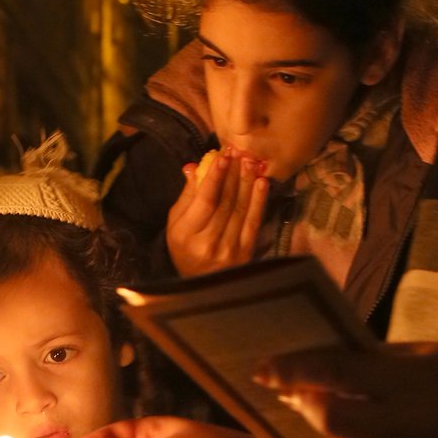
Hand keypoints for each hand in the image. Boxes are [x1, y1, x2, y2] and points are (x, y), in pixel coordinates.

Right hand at [166, 148, 267, 276]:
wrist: (203, 285)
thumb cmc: (185, 248)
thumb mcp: (176, 224)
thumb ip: (187, 196)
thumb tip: (194, 166)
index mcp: (186, 235)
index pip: (205, 200)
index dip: (215, 177)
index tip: (222, 156)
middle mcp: (208, 243)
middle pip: (225, 202)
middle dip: (233, 174)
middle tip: (239, 152)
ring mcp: (229, 249)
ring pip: (241, 209)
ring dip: (247, 182)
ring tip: (251, 161)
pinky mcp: (246, 253)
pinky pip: (254, 221)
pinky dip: (259, 200)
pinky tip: (261, 182)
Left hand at [255, 342, 437, 437]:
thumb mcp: (423, 354)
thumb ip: (370, 362)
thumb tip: (312, 367)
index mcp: (413, 380)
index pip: (336, 371)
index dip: (292, 370)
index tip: (262, 370)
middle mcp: (412, 426)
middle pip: (332, 420)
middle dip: (310, 405)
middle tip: (309, 395)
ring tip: (345, 425)